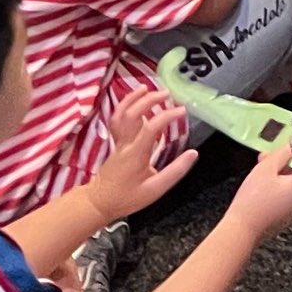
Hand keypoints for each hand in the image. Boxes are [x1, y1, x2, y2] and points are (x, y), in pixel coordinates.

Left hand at [83, 91, 195, 222]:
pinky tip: (134, 99)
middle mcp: (125, 144)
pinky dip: (125, 105)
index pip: (151, 128)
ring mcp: (118, 142)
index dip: (167, 116)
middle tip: (168, 94)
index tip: (183, 111)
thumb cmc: (127, 198)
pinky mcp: (115, 142)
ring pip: (121, 114)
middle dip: (150, 100)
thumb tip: (193, 153)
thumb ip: (175, 172)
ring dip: (134, 98)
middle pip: (133, 114)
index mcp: (136, 154)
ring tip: (148, 88)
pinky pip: (118, 119)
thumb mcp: (155, 190)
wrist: (98, 203)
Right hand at [220, 138, 291, 242]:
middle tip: (274, 158)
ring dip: (286, 173)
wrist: (241, 232)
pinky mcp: (286, 217)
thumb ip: (283, 152)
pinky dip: (282, 187)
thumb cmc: (253, 201)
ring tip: (265, 169)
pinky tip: (264, 185)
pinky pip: (291, 196)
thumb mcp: (267, 168)